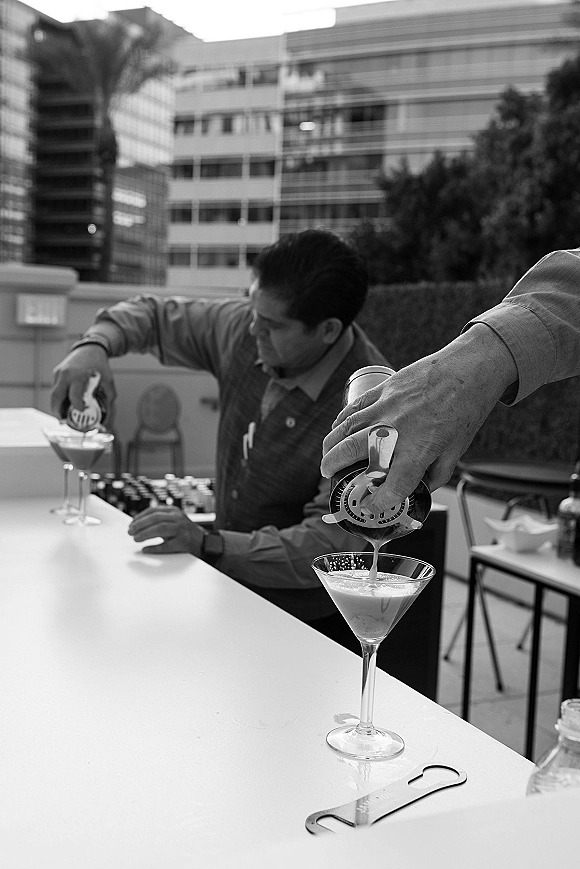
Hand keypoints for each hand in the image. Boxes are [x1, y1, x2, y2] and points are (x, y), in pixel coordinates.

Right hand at [51, 345, 115, 422]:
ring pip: (53, 393)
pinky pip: (55, 388)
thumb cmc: (99, 364)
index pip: (74, 395)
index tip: (80, 412)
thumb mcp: (108, 380)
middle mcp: (66, 375)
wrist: (90, 348)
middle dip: (57, 411)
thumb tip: (109, 415)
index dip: (76, 406)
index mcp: (79, 376)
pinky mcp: (57, 372)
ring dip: (56, 405)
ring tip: (63, 415)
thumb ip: (109, 397)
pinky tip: (65, 403)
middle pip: (56, 397)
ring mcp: (59, 373)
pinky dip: (59, 397)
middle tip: (63, 420)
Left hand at [128, 505, 205, 555]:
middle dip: (140, 525)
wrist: (204, 542)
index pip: (153, 511)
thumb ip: (159, 520)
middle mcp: (178, 518)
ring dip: (145, 534)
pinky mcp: (183, 542)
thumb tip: (137, 524)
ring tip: (136, 539)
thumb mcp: (173, 521)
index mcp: (173, 511)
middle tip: (130, 532)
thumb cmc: (184, 533)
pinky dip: (154, 547)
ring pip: (160, 529)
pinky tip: (146, 549)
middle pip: (155, 518)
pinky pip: (166, 545)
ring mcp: (181, 529)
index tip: (131, 524)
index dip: (139, 517)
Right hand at [321, 325, 517, 511]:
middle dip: (334, 468)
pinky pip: (354, 407)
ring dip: (330, 445)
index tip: (370, 505)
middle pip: (351, 453)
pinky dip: (340, 420)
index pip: (390, 487)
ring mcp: (386, 407)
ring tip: (326, 456)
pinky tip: (336, 429)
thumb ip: (436, 475)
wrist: (470, 370)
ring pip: (345, 429)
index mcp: (417, 451)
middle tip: (329, 475)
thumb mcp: (456, 451)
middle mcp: (396, 430)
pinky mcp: (384, 390)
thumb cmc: (467, 409)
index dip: (377, 502)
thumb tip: (419, 488)